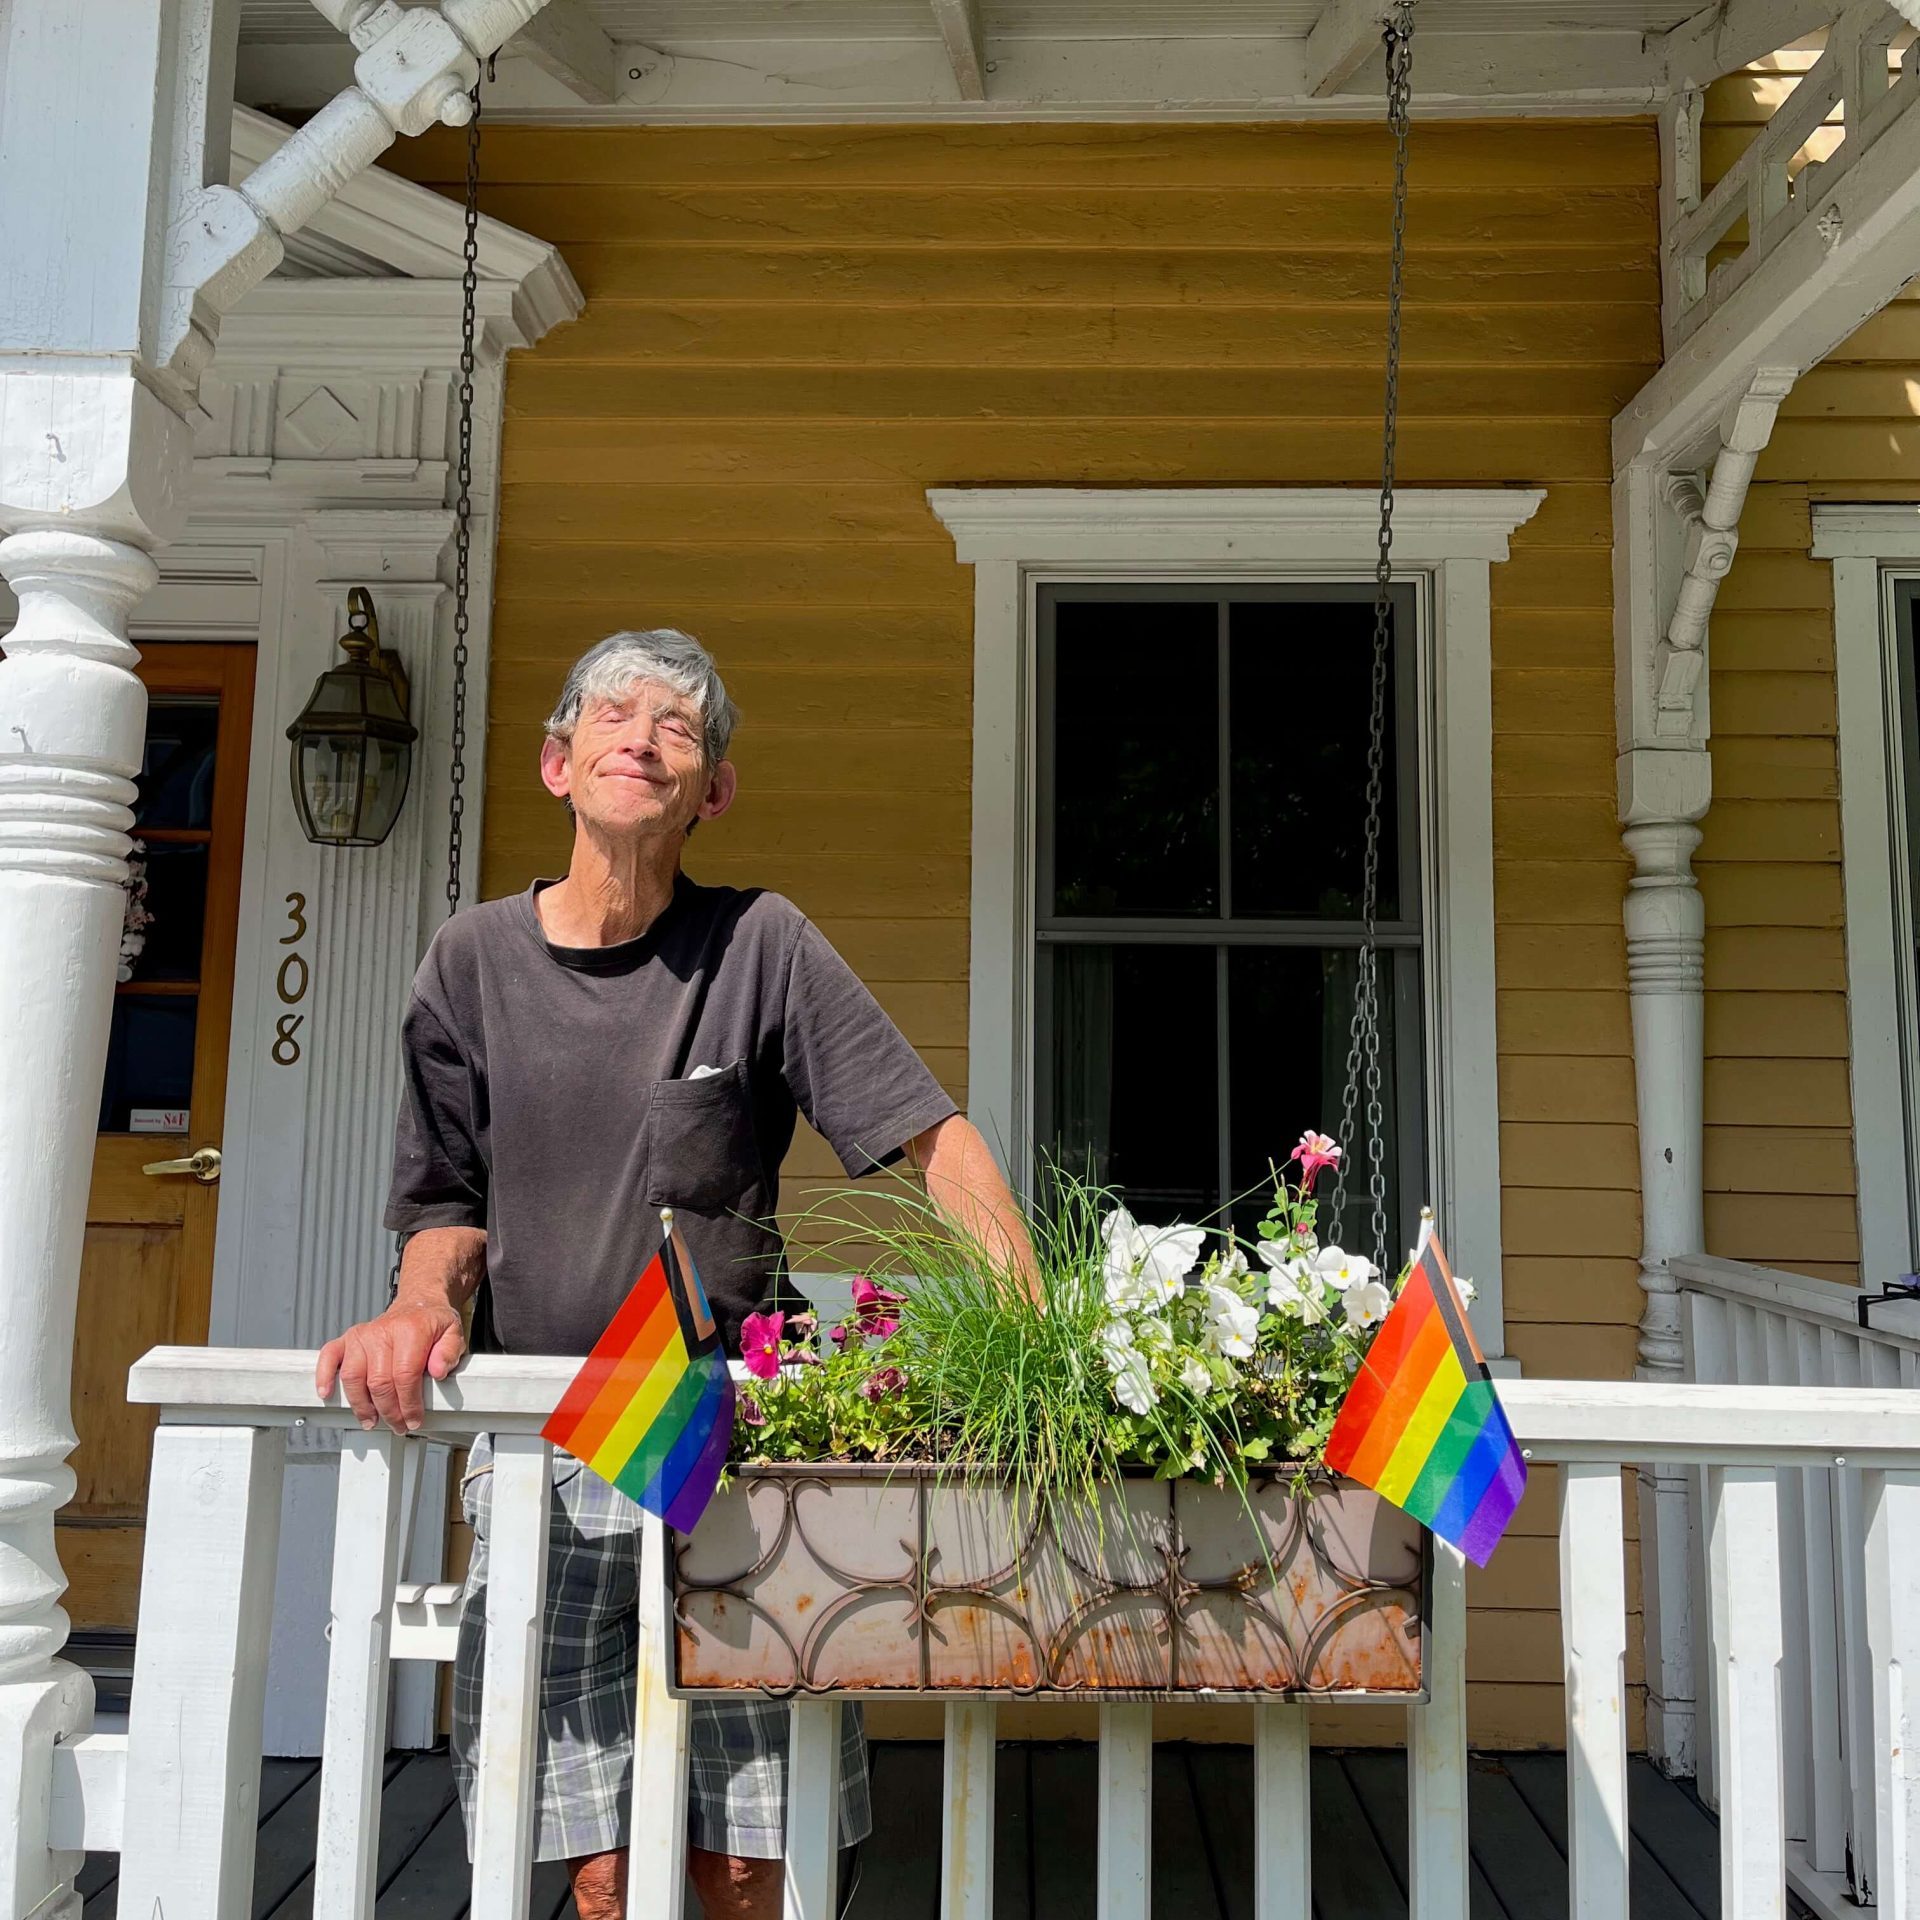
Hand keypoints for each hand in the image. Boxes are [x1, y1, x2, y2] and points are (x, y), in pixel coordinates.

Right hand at [315, 1301, 465, 1432]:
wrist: (418, 1303)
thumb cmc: (433, 1322)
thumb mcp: (453, 1333)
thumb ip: (449, 1352)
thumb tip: (438, 1371)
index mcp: (410, 1330)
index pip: (405, 1375)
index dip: (408, 1403)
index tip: (414, 1420)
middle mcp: (381, 1332)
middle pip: (378, 1381)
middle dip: (389, 1411)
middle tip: (398, 1426)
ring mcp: (362, 1335)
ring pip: (353, 1376)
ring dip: (361, 1405)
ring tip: (372, 1421)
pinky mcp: (347, 1338)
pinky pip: (329, 1356)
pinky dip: (324, 1375)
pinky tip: (327, 1394)